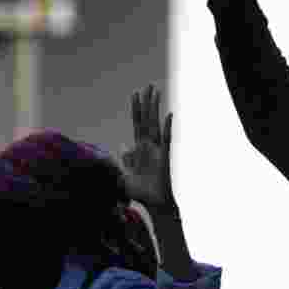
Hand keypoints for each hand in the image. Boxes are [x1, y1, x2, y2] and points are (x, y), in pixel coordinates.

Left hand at [120, 85, 176, 212]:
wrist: (153, 204)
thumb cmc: (139, 192)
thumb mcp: (122, 175)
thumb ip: (120, 162)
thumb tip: (120, 148)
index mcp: (138, 148)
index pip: (137, 123)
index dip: (136, 109)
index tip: (135, 93)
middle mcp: (148, 145)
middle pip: (146, 118)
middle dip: (147, 102)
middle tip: (149, 85)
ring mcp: (157, 149)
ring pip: (155, 123)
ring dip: (155, 107)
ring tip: (156, 92)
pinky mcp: (164, 156)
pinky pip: (166, 139)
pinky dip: (167, 127)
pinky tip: (169, 115)